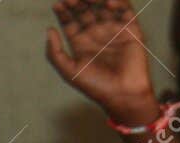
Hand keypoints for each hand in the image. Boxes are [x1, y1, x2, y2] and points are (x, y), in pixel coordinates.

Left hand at [46, 0, 159, 124]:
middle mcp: (96, 33)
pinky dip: (118, 2)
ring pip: (103, 5)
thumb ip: (55, 53)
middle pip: (85, 8)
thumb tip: (49, 29)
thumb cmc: (96, 87)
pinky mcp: (131, 29)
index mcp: (81, 42)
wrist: (124, 95)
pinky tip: (108, 3)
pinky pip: (124, 9)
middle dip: (78, 1)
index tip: (58, 5)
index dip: (64, 10)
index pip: (70, 19)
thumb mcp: (69, 72)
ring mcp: (113, 29)